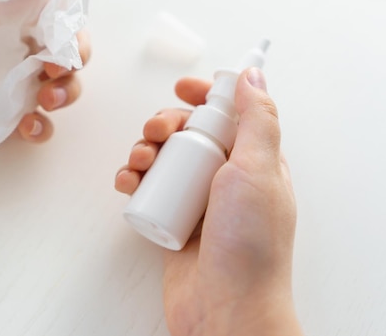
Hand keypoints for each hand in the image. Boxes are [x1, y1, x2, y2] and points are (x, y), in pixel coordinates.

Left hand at [0, 30, 90, 146]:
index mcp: (10, 23)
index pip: (58, 25)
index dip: (72, 37)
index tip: (62, 47)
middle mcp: (15, 53)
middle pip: (67, 61)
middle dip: (70, 69)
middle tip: (53, 75)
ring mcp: (9, 88)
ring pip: (57, 93)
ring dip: (63, 97)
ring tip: (45, 101)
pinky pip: (35, 126)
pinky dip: (41, 129)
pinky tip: (30, 127)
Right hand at [115, 68, 302, 335]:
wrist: (226, 309)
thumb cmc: (250, 245)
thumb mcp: (259, 170)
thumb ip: (257, 119)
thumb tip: (253, 76)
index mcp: (255, 161)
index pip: (230, 114)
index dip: (207, 95)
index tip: (183, 89)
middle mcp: (227, 177)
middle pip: (191, 132)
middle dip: (168, 122)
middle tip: (158, 131)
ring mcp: (198, 200)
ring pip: (166, 158)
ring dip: (145, 148)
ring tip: (139, 160)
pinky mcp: (173, 220)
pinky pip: (149, 189)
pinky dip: (133, 179)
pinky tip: (127, 182)